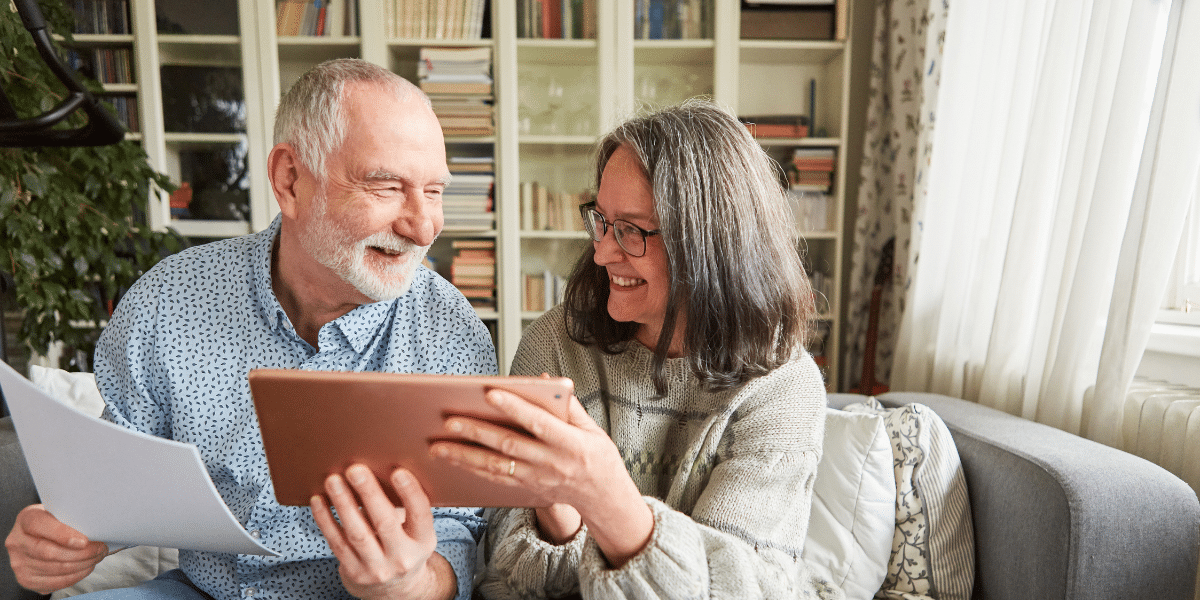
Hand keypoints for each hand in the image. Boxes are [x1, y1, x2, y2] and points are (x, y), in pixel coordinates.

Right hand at [5, 504, 107, 593]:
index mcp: (26, 518)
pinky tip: (86, 567)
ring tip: (97, 557)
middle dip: (82, 553)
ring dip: (83, 565)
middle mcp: (17, 542)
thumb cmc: (55, 521)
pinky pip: (55, 582)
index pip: (39, 525)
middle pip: (49, 552)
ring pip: (55, 569)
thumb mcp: (61, 511)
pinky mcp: (26, 580)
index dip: (62, 534)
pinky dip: (76, 576)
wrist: (40, 536)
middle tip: (101, 548)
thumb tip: (99, 526)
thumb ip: (72, 516)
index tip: (84, 541)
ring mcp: (19, 563)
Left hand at [310, 465, 454, 599]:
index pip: (420, 514)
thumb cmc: (405, 544)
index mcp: (423, 541)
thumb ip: (408, 506)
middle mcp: (402, 557)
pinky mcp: (354, 572)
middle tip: (355, 469)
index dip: (410, 492)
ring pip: (357, 533)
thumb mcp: (417, 531)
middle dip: (368, 493)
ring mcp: (377, 568)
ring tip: (333, 480)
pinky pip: (336, 542)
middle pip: (384, 523)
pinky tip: (319, 500)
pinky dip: (326, 519)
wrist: (395, 587)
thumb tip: (385, 465)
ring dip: (343, 504)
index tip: (398, 471)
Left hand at [430, 389, 653, 566]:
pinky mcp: (527, 489)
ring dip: (464, 456)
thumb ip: (567, 404)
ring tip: (437, 447)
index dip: (514, 407)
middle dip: (476, 432)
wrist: (603, 497)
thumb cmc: (598, 456)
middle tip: (448, 421)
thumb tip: (543, 379)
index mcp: (569, 443)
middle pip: (508, 445)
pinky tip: (453, 461)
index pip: (538, 422)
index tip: (490, 392)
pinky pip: (496, 480)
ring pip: (495, 467)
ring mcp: (536, 479)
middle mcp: (550, 462)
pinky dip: (473, 470)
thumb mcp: (591, 428)